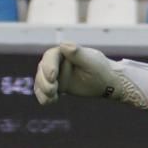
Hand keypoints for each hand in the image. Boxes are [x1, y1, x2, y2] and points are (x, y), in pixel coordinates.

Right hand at [33, 42, 147, 108]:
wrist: (107, 82)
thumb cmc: (100, 69)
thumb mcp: (91, 61)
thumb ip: (77, 53)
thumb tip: (63, 45)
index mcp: (64, 52)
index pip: (50, 57)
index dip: (49, 66)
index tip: (53, 77)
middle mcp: (56, 61)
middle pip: (42, 69)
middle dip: (44, 81)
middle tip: (52, 91)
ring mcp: (55, 74)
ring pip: (41, 81)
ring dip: (42, 90)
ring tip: (51, 99)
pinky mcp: (56, 85)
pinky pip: (44, 91)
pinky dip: (44, 97)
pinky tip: (49, 102)